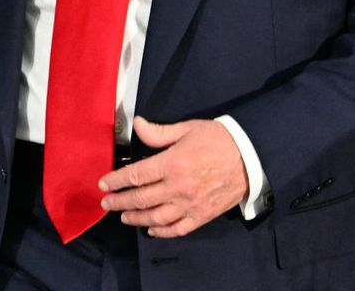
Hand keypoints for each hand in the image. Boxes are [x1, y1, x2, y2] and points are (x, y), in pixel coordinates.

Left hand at [97, 117, 248, 237]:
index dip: (116, 181)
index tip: (104, 183)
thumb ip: (159, 132)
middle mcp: (178, 187)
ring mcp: (190, 204)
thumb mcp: (187, 129)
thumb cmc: (217, 139)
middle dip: (119, 201)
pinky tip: (151, 229)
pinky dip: (161, 231)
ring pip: (155, 217)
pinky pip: (178, 229)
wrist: (250, 157)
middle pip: (141, 199)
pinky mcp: (202, 216)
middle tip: (106, 203)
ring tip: (124, 216)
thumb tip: (137, 124)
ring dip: (136, 218)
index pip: (136, 175)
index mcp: (172, 163)